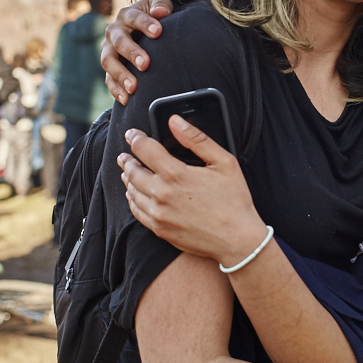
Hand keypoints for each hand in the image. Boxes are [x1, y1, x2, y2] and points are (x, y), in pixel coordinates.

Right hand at [103, 0, 172, 104]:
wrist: (144, 31)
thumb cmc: (155, 19)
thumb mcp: (159, 7)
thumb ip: (161, 5)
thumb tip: (161, 12)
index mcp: (127, 15)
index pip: (133, 17)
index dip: (145, 24)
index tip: (158, 32)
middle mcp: (114, 32)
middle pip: (119, 41)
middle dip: (131, 52)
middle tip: (145, 64)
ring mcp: (109, 50)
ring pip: (108, 62)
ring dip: (120, 74)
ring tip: (134, 87)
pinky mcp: (109, 68)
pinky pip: (108, 80)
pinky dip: (116, 90)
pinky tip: (126, 100)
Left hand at [118, 117, 266, 264]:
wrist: (237, 240)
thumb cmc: (234, 201)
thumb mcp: (224, 162)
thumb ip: (197, 139)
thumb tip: (175, 121)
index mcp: (176, 174)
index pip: (144, 149)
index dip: (135, 138)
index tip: (132, 134)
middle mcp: (162, 194)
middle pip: (133, 171)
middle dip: (127, 159)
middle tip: (125, 154)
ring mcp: (158, 214)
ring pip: (132, 191)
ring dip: (128, 179)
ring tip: (127, 172)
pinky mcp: (160, 230)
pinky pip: (137, 212)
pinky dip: (132, 199)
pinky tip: (134, 194)